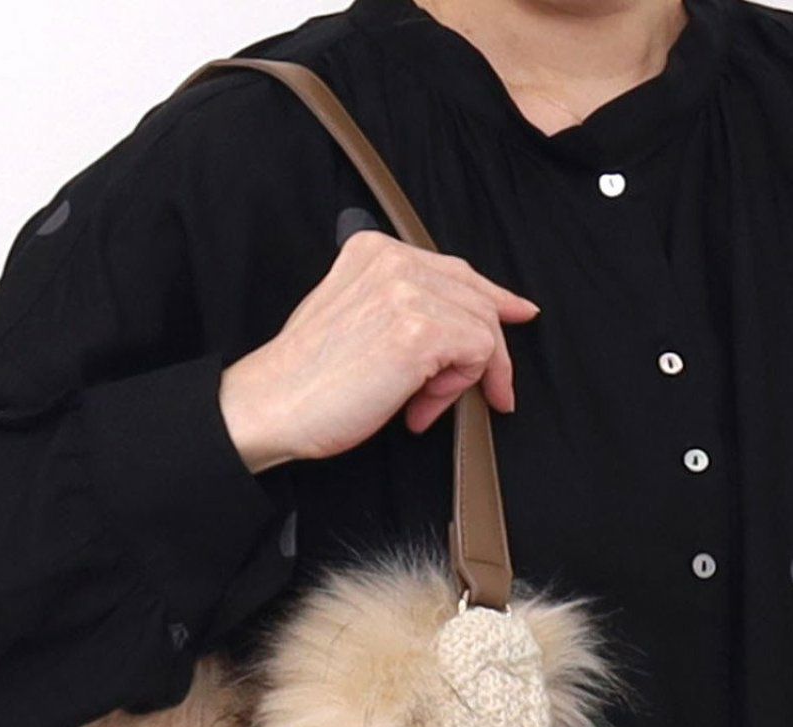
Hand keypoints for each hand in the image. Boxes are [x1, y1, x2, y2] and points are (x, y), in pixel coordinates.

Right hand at [218, 229, 540, 471]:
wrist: (273, 405)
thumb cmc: (308, 380)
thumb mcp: (353, 321)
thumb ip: (399, 310)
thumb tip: (459, 333)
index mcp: (373, 251)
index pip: (455, 269)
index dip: (494, 296)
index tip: (519, 313)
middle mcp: (392, 260)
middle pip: (476, 297)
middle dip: (486, 353)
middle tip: (488, 394)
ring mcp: (407, 292)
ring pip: (481, 328)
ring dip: (460, 380)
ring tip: (421, 406)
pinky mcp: (420, 331)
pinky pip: (476, 353)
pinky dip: (456, 390)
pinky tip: (420, 409)